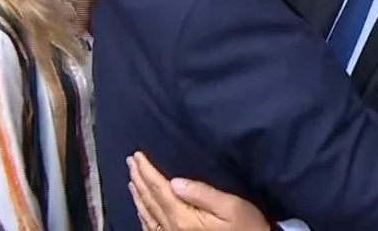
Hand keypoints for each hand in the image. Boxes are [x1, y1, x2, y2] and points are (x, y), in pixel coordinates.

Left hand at [128, 152, 268, 230]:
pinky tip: (140, 208)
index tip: (138, 154)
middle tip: (131, 160)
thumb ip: (202, 193)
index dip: (147, 170)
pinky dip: (142, 215)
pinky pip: (151, 228)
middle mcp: (172, 227)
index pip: (159, 189)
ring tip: (132, 178)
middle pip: (150, 199)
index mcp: (183, 217)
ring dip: (138, 194)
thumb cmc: (246, 226)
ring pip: (147, 213)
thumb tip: (175, 181)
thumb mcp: (230, 206)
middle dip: (139, 178)